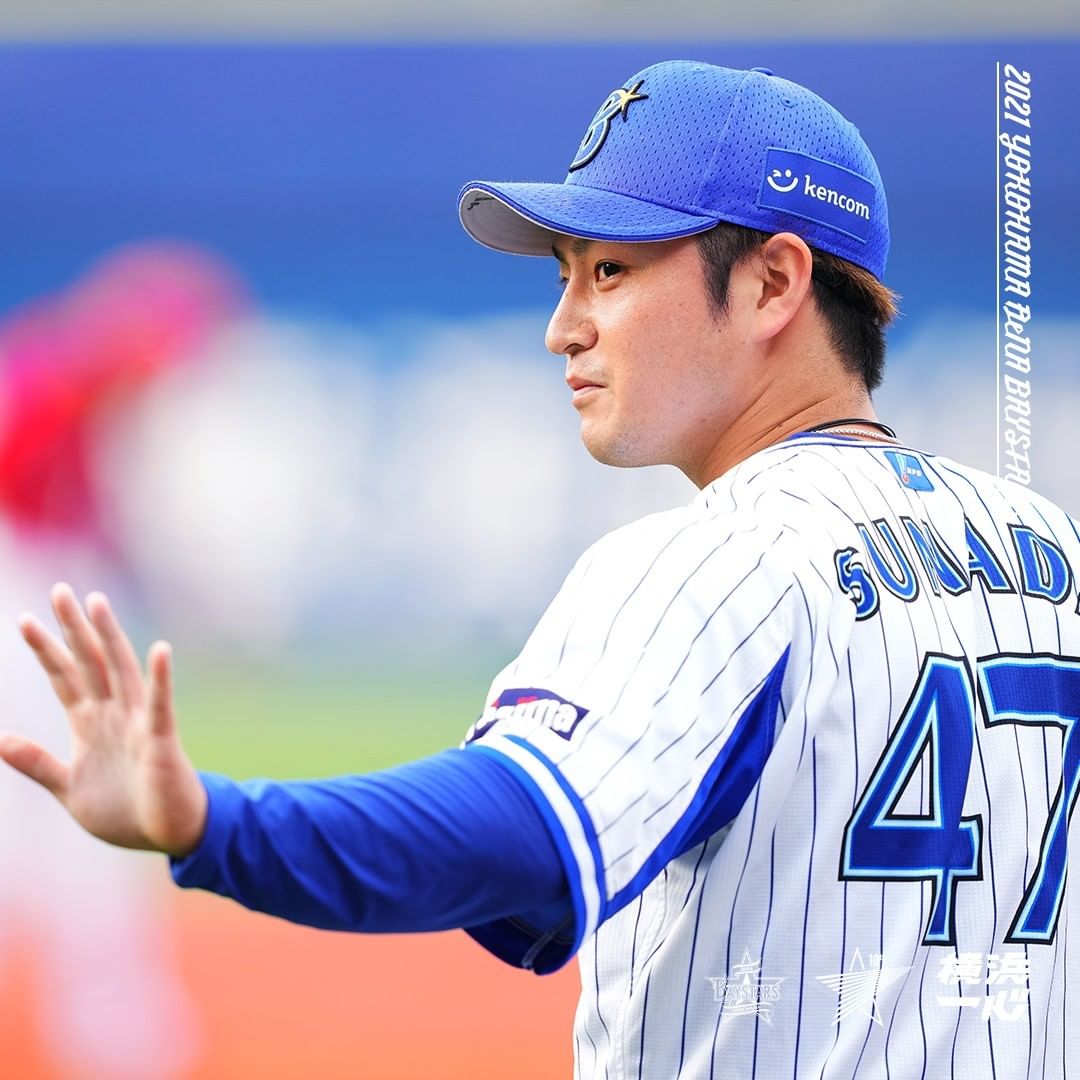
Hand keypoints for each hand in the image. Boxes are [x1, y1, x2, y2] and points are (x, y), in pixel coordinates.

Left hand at [0, 583, 207, 857]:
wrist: (170, 835)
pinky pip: (160, 704)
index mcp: (91, 725)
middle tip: (60, 591)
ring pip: (121, 671)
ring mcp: (139, 723)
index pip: (65, 678)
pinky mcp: (161, 739)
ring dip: (109, 637)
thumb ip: (37, 763)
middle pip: (90, 662)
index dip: (46, 650)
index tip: (27, 620)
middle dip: (73, 628)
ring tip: (97, 603)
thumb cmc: (127, 812)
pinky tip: (159, 651)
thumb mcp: (69, 788)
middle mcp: (114, 714)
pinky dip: (160, 678)